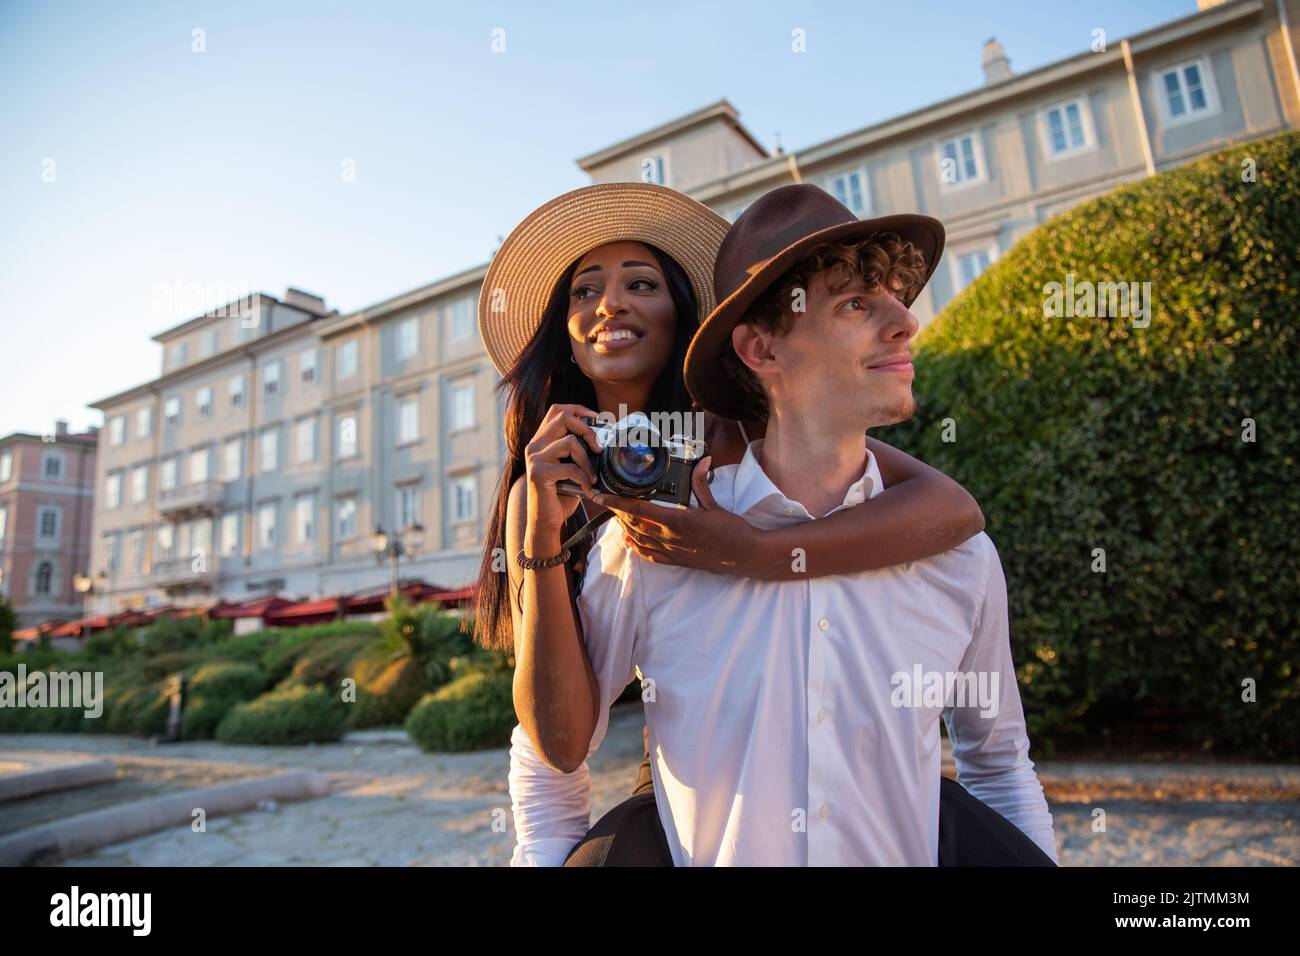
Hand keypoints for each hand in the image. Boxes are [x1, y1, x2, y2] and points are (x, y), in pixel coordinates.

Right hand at [524, 404, 601, 534]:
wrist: (546, 522)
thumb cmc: (562, 494)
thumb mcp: (571, 467)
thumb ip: (579, 451)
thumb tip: (605, 437)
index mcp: (541, 441)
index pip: (557, 410)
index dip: (579, 410)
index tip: (598, 420)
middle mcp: (534, 445)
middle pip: (563, 417)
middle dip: (587, 430)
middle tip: (598, 449)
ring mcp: (535, 458)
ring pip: (570, 442)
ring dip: (587, 461)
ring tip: (591, 477)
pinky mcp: (539, 473)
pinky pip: (570, 467)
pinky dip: (584, 479)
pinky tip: (587, 491)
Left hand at [591, 456, 768, 577]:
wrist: (745, 555)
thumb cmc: (733, 530)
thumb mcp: (715, 504)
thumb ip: (701, 483)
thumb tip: (702, 460)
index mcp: (678, 520)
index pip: (639, 509)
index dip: (617, 503)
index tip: (601, 496)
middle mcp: (670, 537)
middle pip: (634, 524)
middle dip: (618, 513)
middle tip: (607, 501)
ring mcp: (673, 551)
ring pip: (639, 540)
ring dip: (625, 528)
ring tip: (616, 516)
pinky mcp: (678, 561)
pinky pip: (651, 556)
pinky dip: (637, 548)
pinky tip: (630, 540)